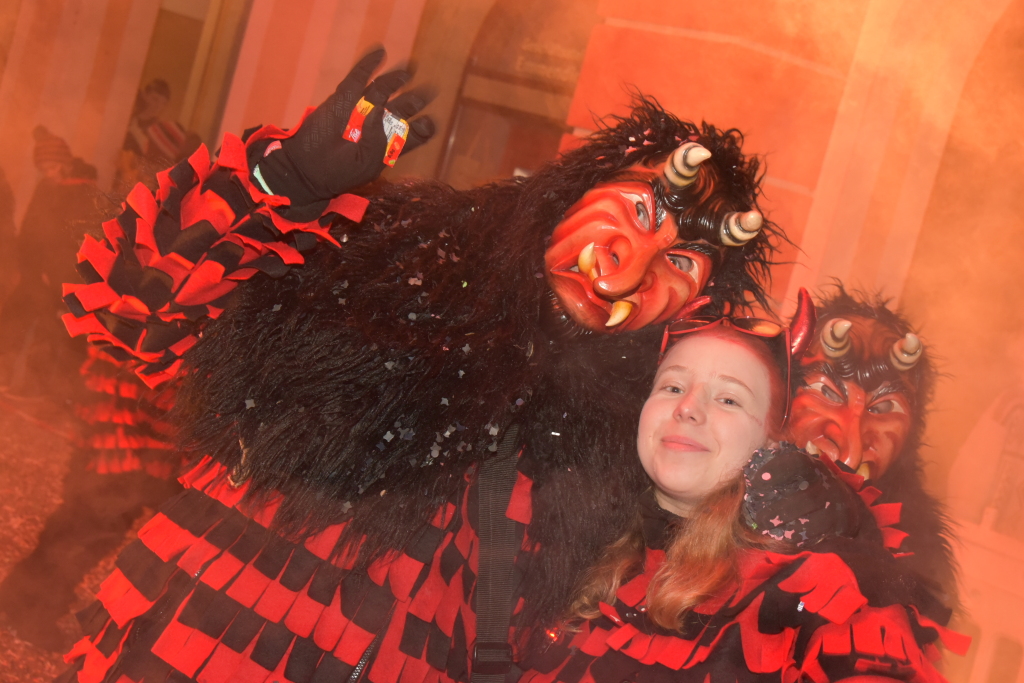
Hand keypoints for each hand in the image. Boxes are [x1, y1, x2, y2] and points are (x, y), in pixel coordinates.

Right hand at [254, 48, 434, 205]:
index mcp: (390, 144)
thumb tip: (381, 110)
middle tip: (425, 94)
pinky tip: (379, 52)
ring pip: (383, 89)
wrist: (307, 168)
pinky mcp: (343, 98)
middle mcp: (379, 124)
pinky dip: (367, 64)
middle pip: (404, 107)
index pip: (416, 132)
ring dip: (396, 79)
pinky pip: (357, 78)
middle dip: (416, 99)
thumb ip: (379, 141)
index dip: (424, 126)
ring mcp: (362, 109)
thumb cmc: (340, 172)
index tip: (425, 124)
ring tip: (407, 72)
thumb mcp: (367, 164)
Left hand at [742, 442, 860, 545]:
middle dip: (780, 511)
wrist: (846, 507)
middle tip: (759, 519)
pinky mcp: (838, 526)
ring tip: (768, 530)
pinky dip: (800, 538)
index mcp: (813, 467)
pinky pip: (820, 536)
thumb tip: (747, 475)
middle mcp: (827, 485)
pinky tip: (785, 538)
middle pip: (807, 499)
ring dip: (790, 528)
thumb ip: (778, 473)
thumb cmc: (810, 487)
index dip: (776, 470)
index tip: (755, 481)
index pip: (797, 463)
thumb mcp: (799, 474)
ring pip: (815, 521)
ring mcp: (835, 506)